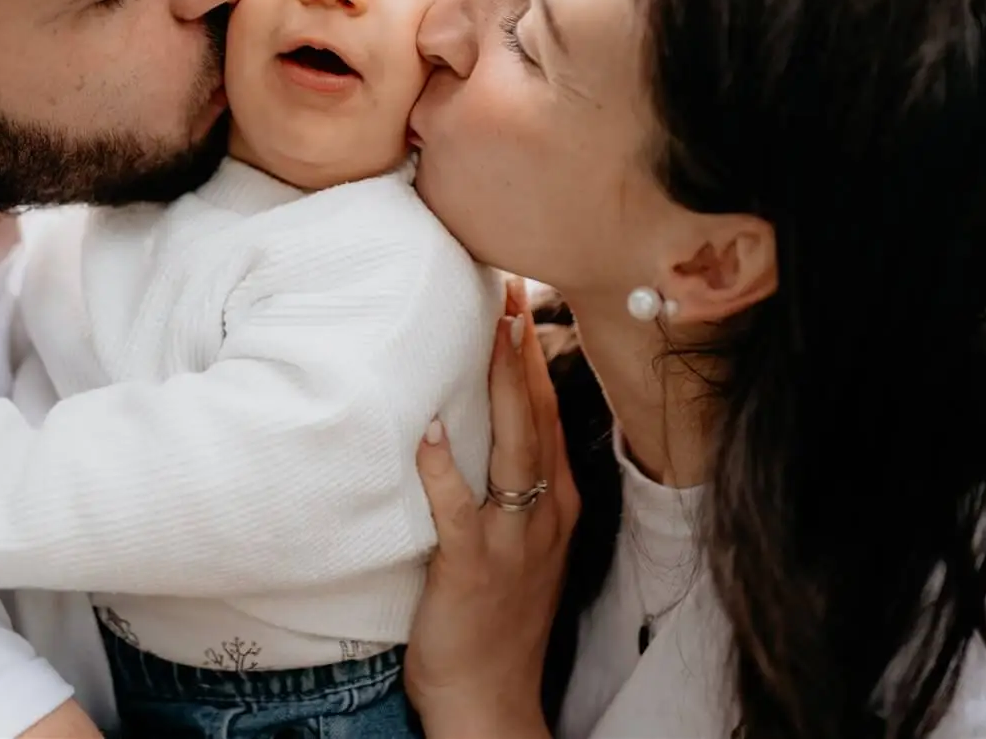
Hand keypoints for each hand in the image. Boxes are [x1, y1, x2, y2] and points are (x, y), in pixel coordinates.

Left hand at [404, 278, 575, 738]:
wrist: (490, 702)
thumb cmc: (493, 622)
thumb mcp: (519, 546)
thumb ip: (508, 489)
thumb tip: (470, 425)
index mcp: (556, 505)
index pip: (548, 414)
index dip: (534, 356)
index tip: (519, 302)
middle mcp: (543, 515)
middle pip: (536, 418)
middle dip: (522, 351)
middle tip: (507, 288)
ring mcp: (513, 541)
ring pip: (514, 449)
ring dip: (502, 387)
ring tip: (490, 332)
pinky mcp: (473, 569)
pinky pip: (460, 510)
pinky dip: (445, 469)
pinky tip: (430, 431)